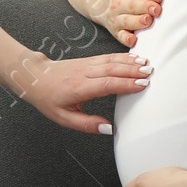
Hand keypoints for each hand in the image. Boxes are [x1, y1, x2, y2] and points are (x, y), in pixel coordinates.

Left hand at [14, 46, 151, 135]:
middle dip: (133, 71)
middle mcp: (84, 73)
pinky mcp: (88, 60)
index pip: (106, 84)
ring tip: (147, 64)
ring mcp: (87, 64)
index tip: (142, 85)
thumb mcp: (64, 118)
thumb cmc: (48, 98)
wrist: (35, 77)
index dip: (125, 84)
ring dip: (131, 62)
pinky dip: (123, 57)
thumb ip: (87, 124)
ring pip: (112, 61)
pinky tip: (134, 58)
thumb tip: (108, 129)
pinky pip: (108, 57)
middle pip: (112, 70)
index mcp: (79, 88)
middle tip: (150, 73)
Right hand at [94, 0, 162, 48]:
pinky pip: (120, 36)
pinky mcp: (115, 30)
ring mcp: (115, 17)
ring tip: (147, 20)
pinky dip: (126, 39)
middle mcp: (116, 2)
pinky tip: (134, 40)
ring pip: (126, 21)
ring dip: (137, 22)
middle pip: (131, 5)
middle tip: (156, 9)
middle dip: (144, 7)